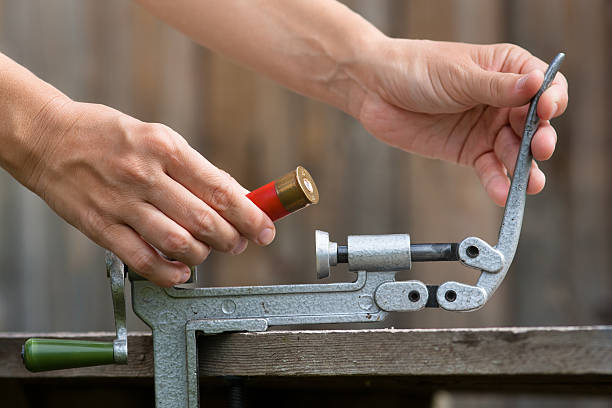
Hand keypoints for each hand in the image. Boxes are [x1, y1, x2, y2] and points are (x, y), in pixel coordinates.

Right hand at [21, 100, 274, 286]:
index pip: (220, 189)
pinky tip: (181, 271)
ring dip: (204, 254)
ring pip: (178, 242)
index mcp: (166, 148)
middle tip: (240, 242)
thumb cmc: (108, 136)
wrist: (47, 138)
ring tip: (209, 252)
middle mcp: (145, 175)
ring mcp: (121, 203)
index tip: (266, 228)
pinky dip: (168, 272)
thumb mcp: (158, 138)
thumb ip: (195, 170)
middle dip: (232, 238)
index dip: (250, 214)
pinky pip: (141, 259)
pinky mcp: (100, 226)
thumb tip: (235, 196)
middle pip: (204, 219)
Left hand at [353, 40, 568, 205]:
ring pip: (515, 151)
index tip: (547, 110)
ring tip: (529, 183)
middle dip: (540, 137)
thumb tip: (537, 84)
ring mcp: (486, 128)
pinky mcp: (467, 151)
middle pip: (535, 123)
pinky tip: (503, 193)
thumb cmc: (416, 69)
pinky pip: (489, 169)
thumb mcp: (458, 75)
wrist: (374, 90)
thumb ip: (496, 86)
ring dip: (524, 167)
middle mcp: (501, 100)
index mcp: (506, 69)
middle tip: (540, 148)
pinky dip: (497, 182)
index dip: (552, 99)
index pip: (545, 85)